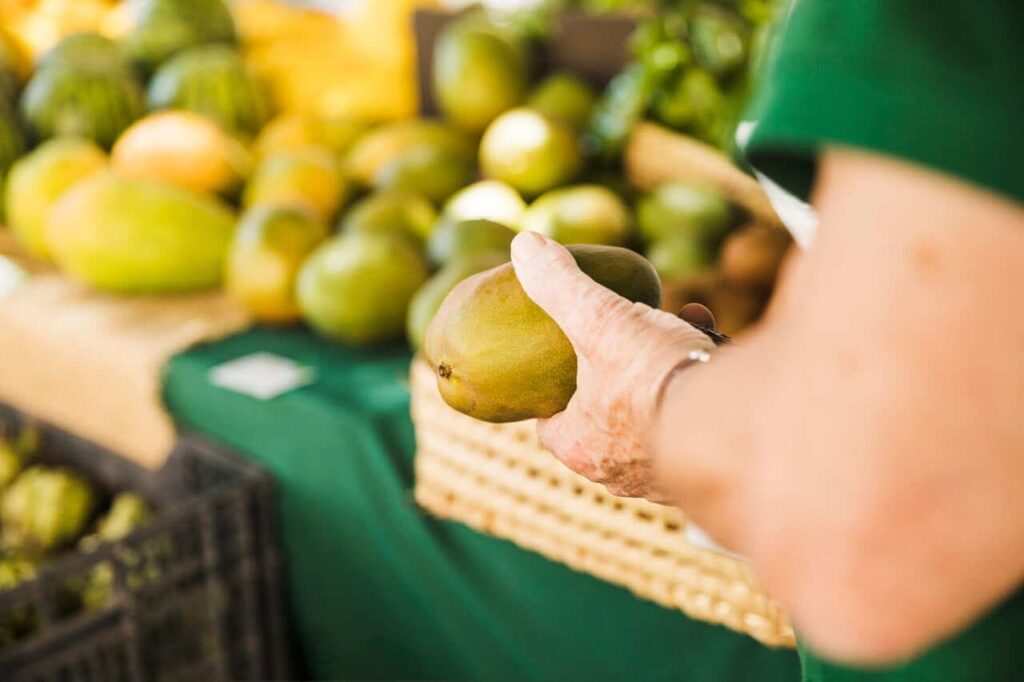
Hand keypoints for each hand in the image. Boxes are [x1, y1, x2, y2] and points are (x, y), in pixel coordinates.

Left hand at [510, 232, 714, 498]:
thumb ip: (560, 284)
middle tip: (632, 334)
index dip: (555, 391)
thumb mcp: (598, 317)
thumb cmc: (653, 375)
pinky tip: (714, 347)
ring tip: (682, 326)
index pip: (551, 424)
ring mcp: (666, 479)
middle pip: (607, 416)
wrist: (736, 420)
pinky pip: (696, 421)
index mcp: (581, 447)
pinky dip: (699, 385)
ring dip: (665, 372)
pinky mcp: (710, 470)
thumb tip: (524, 245)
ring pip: (656, 416)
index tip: (564, 356)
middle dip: (620, 370)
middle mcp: (620, 474)